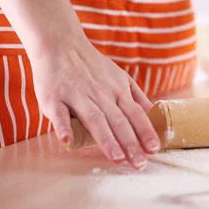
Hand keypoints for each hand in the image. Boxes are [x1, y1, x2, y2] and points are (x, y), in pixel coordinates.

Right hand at [29, 39, 159, 168]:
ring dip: (107, 140)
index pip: (135, 114)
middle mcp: (100, 94)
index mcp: (117, 91)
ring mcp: (77, 96)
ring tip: (117, 158)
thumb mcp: (120, 77)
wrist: (61, 44)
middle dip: (131, 143)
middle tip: (140, 164)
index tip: (155, 149)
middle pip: (118, 121)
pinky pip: (59, 114)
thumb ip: (136, 96)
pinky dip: (63, 127)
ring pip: (95, 119)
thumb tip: (154, 114)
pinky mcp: (54, 98)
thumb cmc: (92, 66)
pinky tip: (67, 142)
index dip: (145, 132)